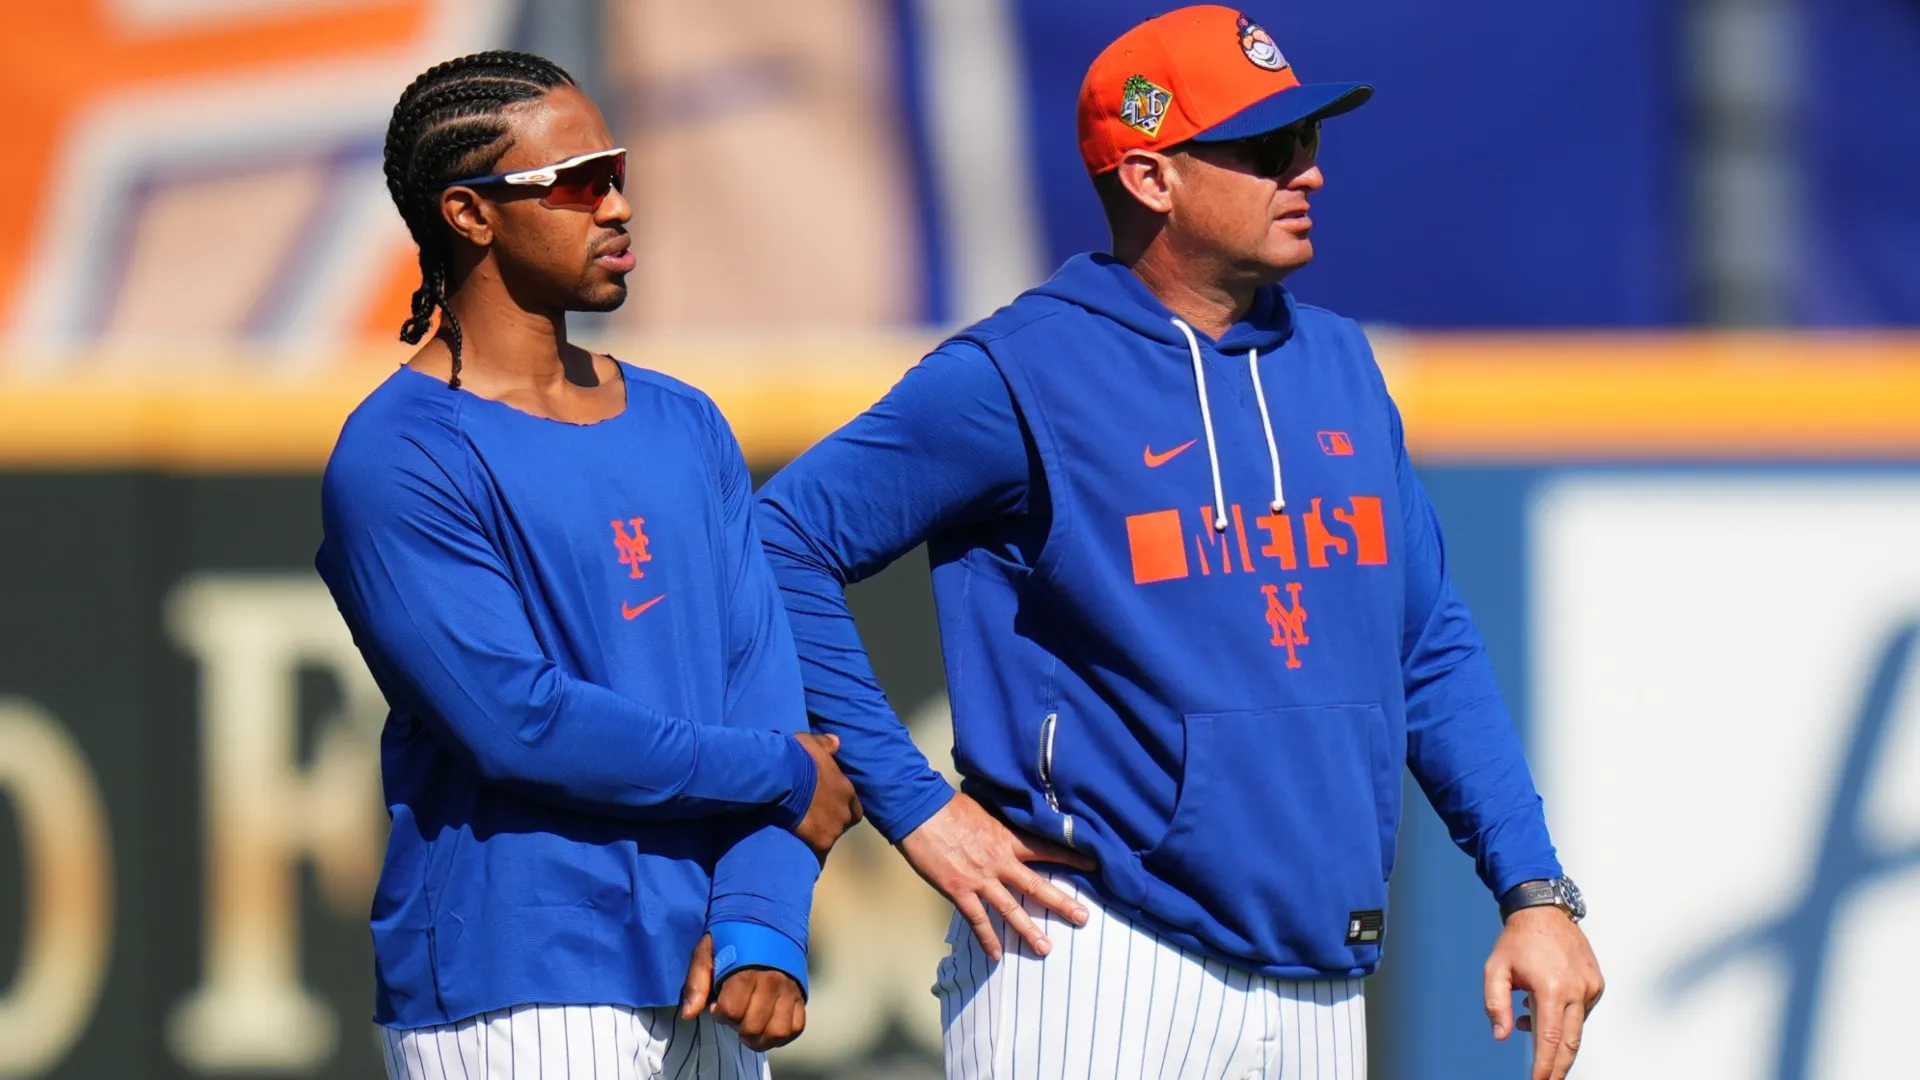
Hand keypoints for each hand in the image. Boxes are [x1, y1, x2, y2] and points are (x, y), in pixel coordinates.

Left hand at [678, 934, 806, 1051]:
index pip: (731, 1011)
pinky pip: (797, 1027)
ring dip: (760, 1039)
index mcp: (746, 972)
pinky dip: (782, 1036)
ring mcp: (789, 990)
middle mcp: (772, 982)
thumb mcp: (707, 951)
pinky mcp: (801, 995)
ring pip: (778, 1031)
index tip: (718, 1003)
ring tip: (749, 1029)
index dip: (719, 1013)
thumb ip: (697, 981)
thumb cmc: (733, 938)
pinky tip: (768, 1029)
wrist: (768, 918)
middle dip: (737, 1026)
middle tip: (734, 1014)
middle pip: (753, 1026)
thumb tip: (689, 1014)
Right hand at [790, 732, 861, 854]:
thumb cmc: (799, 758)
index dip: (842, 805)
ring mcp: (835, 828)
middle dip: (834, 820)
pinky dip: (811, 845)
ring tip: (803, 829)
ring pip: (832, 835)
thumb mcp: (813, 744)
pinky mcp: (821, 842)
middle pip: (846, 821)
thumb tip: (836, 741)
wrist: (785, 778)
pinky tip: (800, 842)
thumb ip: (826, 745)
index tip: (829, 804)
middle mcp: (846, 810)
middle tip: (815, 818)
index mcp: (846, 789)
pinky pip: (818, 849)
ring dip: (821, 833)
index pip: (853, 804)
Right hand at [896, 792, 1096, 960]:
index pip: (1047, 849)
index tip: (1094, 864)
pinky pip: (977, 919)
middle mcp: (999, 861)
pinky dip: (986, 938)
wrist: (920, 811)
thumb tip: (1014, 823)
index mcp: (1007, 838)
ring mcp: (980, 878)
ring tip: (1045, 948)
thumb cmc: (950, 806)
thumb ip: (1001, 824)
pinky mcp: (958, 890)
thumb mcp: (985, 810)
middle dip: (1061, 903)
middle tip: (1083, 918)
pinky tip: (996, 955)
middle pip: (1036, 886)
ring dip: (1028, 930)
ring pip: (1010, 909)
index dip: (1071, 857)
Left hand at [1484, 906, 1604, 1079]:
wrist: (1544, 911)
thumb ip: (1496, 1004)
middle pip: (1570, 1043)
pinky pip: (1581, 1012)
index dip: (1544, 1065)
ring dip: (1555, 1037)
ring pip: (1576, 1028)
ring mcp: (1590, 987)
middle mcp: (1576, 990)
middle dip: (1558, 1067)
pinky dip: (1563, 1018)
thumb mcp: (1495, 969)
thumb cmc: (1517, 940)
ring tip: (1525, 1017)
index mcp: (1551, 987)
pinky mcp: (1596, 983)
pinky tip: (1540, 1005)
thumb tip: (1502, 1036)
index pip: (1550, 1039)